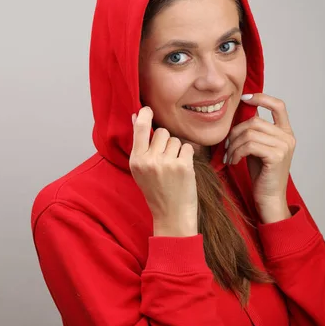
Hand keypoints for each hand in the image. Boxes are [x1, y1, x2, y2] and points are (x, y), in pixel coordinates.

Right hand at [130, 106, 197, 236]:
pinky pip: (187, 148)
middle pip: (162, 132)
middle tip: (166, 160)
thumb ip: (140, 146)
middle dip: (166, 141)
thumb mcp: (141, 170)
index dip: (145, 115)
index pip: (139, 128)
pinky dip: (188, 156)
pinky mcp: (183, 166)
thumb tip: (137, 117)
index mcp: (136, 161)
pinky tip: (183, 170)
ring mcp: (166, 163)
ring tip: (174, 168)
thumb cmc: (156, 191)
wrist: (171, 215)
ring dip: (178, 150)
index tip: (148, 109)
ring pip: (176, 140)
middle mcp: (149, 160)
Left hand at [225, 93, 295, 221]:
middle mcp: (288, 137)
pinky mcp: (276, 156)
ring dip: (233, 145)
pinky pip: (249, 145)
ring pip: (249, 133)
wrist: (268, 197)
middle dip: (235, 133)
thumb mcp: (257, 147)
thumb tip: (241, 112)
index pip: (278, 105)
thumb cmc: (261, 174)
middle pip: (255, 121)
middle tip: (227, 147)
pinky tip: (233, 161)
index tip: (244, 98)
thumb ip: (254, 131)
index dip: (261, 98)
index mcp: (285, 132)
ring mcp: (284, 146)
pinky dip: (236, 152)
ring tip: (230, 156)